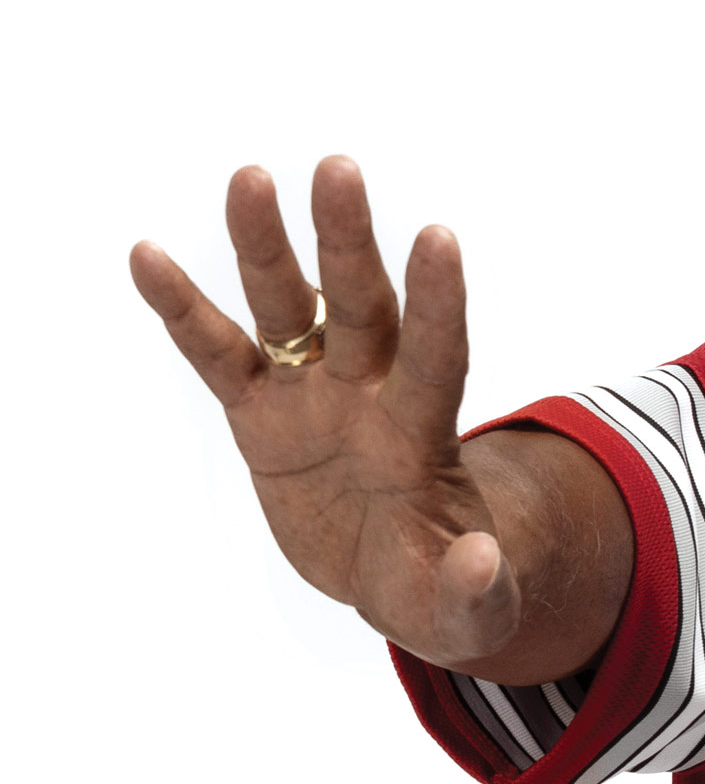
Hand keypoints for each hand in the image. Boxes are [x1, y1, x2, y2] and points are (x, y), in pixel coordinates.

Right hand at [131, 157, 523, 668]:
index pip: (437, 358)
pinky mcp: (262, 416)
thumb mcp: (469, 615)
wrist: (395, 579)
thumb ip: (477, 592)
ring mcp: (313, 398)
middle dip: (348, 244)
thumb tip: (479, 561)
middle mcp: (370, 396)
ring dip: (267, 248)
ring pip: (287, 310)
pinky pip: (218, 355)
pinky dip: (183, 311)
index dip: (438, 304)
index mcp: (425, 438)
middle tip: (337, 169)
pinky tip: (147, 257)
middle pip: (360, 308)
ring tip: (251, 178)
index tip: (439, 238)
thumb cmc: (440, 592)